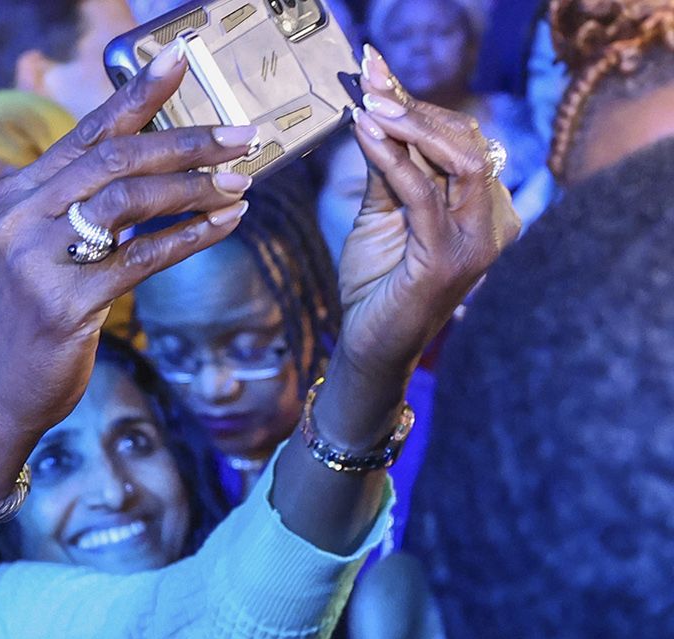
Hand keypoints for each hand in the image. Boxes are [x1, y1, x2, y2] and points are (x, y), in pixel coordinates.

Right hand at [0, 42, 256, 443]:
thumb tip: (149, 155)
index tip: (181, 58)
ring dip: (193, 187)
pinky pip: (142, 258)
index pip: (87, 130)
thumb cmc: (35, 314)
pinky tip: (226, 224)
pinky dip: (191, 237)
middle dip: (185, 140)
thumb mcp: (41, 245)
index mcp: (15, 194)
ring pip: (129, 201)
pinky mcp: (65, 304)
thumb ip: (77, 200)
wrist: (3, 390)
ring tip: (241, 181)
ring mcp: (38, 261)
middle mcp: (19, 218)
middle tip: (241, 133)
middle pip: (114, 158)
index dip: (137, 92)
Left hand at [335, 46, 520, 381]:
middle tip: (370, 76)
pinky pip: (424, 195)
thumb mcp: (381, 215)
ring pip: (458, 161)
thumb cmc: (377, 282)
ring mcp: (477, 240)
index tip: (377, 71)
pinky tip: (366, 133)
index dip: (419, 103)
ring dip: (410, 124)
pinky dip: (394, 159)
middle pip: (465, 141)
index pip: (462, 139)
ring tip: (369, 100)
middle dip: (415, 104)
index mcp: (483, 205)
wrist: (370, 345)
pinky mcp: (449, 259)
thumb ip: (388, 170)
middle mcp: (493, 219)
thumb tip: (375, 114)